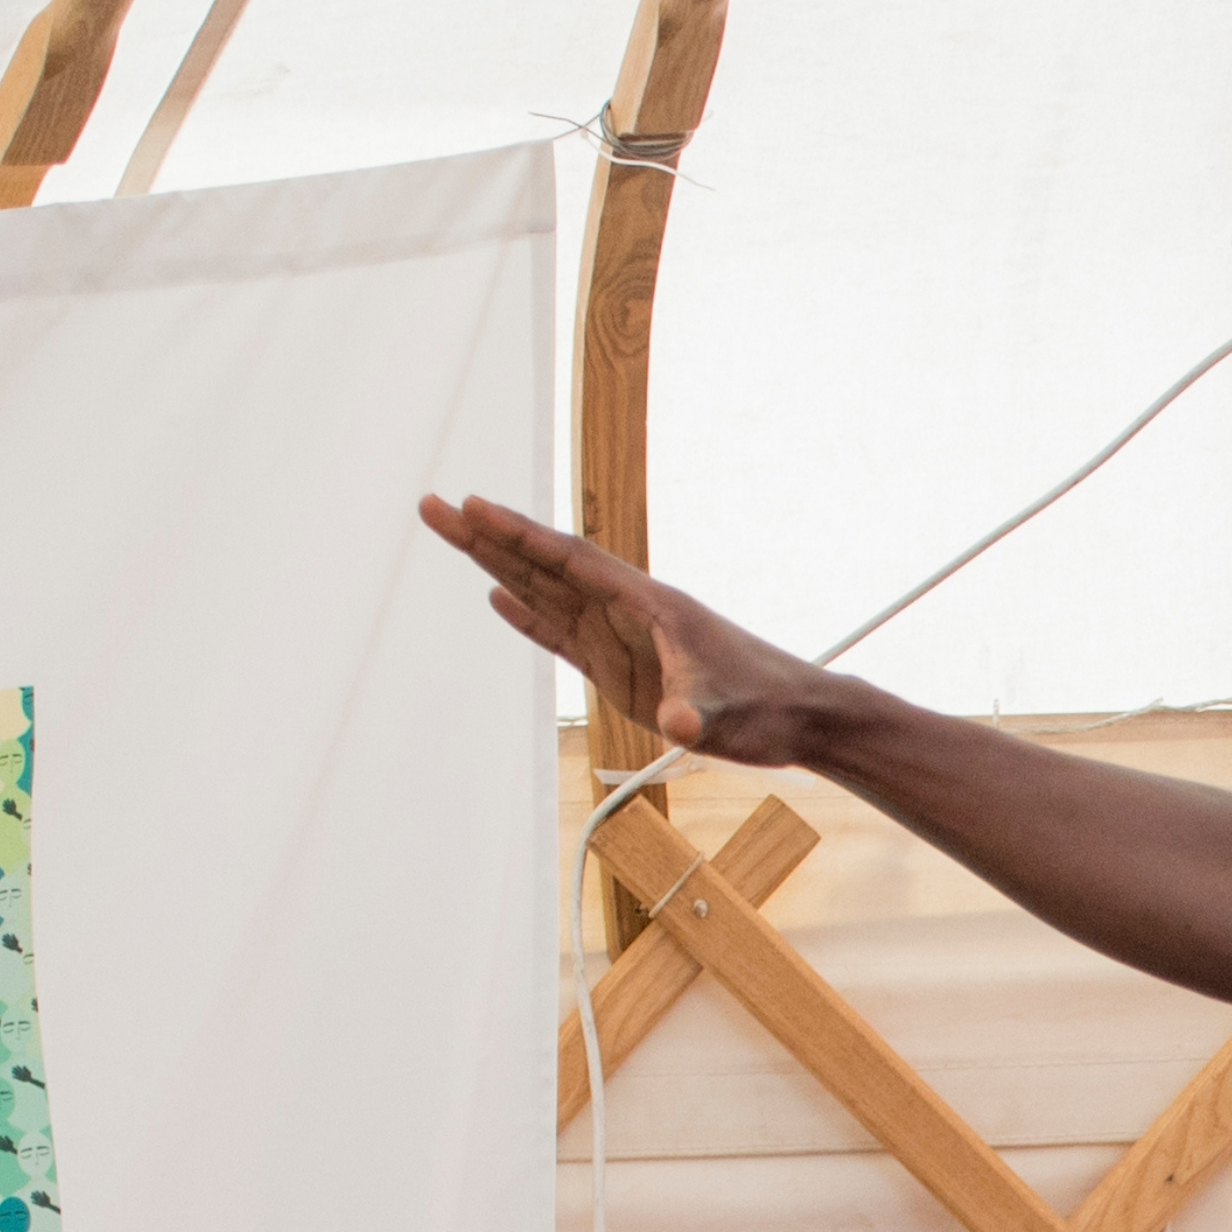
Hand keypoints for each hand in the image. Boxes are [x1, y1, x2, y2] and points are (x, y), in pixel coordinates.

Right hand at [420, 493, 834, 770]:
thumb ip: (697, 712)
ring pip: (547, 592)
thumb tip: (679, 724)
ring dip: (498, 565)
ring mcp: (621, 639)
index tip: (472, 506)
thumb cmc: (767, 706)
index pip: (570, 560)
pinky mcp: (622, 669)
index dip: (520, 535)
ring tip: (451, 533)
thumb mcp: (728, 712)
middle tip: (432, 506)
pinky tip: (500, 597)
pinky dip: (531, 618)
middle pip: (545, 565)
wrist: (798, 716)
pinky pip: (565, 635)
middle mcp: (627, 613)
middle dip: (488, 536)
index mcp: (648, 605)